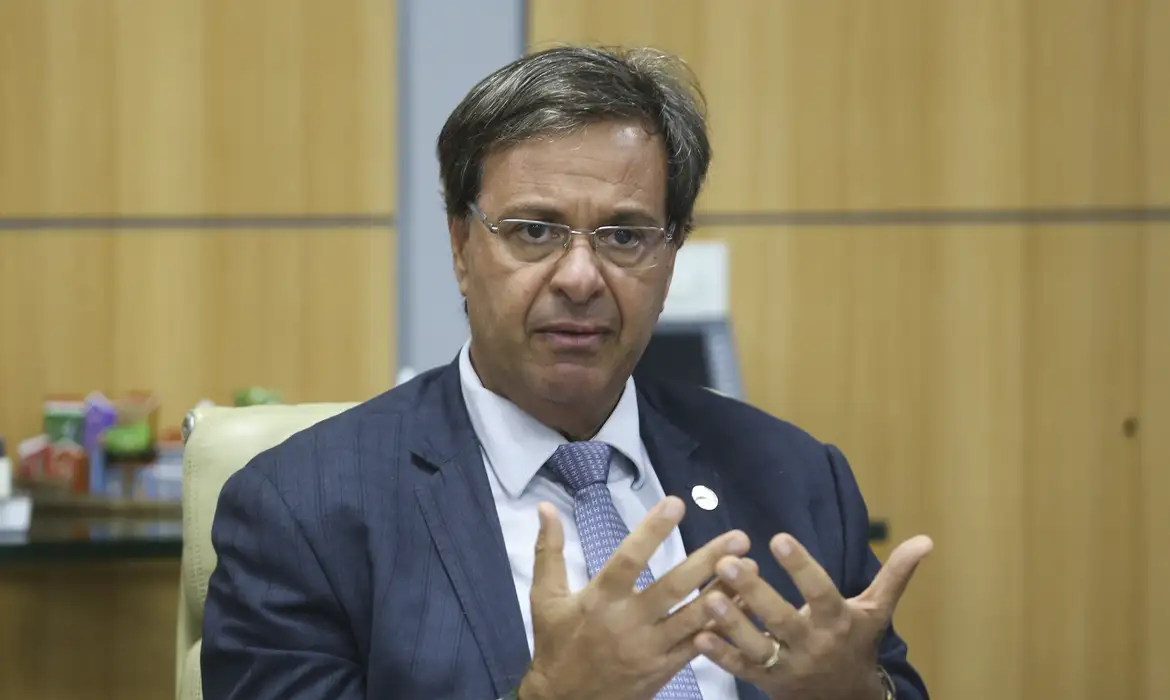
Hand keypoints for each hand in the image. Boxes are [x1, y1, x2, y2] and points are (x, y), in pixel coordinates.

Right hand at [518, 497, 750, 699]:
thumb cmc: (555, 644)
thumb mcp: (544, 597)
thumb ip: (548, 550)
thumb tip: (544, 506)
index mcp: (599, 600)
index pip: (629, 559)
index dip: (652, 531)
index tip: (676, 503)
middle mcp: (628, 622)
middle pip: (673, 588)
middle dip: (708, 562)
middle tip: (738, 538)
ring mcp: (649, 648)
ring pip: (693, 618)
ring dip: (725, 592)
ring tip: (751, 567)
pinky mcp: (664, 668)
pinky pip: (698, 645)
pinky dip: (722, 625)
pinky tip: (743, 606)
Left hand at [695, 533, 932, 699]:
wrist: (847, 699)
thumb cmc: (857, 643)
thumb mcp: (877, 611)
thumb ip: (896, 575)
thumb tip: (926, 539)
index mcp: (838, 621)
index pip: (820, 591)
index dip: (801, 566)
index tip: (778, 538)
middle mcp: (812, 645)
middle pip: (782, 619)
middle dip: (755, 592)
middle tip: (728, 562)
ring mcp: (788, 666)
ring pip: (757, 647)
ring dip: (732, 624)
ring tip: (709, 597)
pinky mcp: (767, 682)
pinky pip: (741, 670)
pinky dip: (720, 655)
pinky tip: (698, 633)